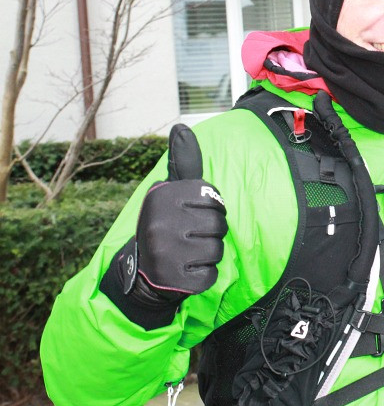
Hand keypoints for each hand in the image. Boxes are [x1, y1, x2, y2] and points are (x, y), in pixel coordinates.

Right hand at [128, 124, 227, 303]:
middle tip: (191, 236)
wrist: (142, 272)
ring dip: (209, 253)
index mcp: (162, 197)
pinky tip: (187, 270)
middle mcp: (161, 222)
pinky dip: (205, 274)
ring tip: (189, 252)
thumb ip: (183, 163)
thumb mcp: (171, 192)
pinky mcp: (176, 279)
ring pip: (217, 249)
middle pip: (219, 224)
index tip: (193, 214)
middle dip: (211, 232)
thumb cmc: (167, 225)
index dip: (211, 208)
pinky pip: (211, 274)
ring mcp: (167, 252)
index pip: (214, 198)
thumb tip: (182, 127)